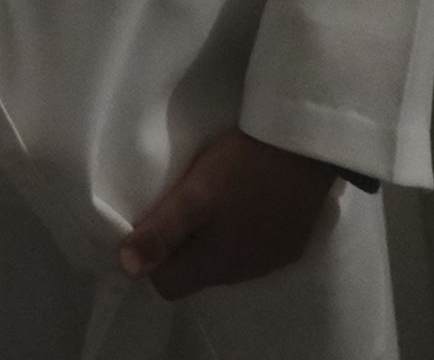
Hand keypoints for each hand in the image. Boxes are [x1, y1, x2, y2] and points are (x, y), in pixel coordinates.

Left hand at [118, 127, 335, 299]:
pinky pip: (254, 246)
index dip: (153, 256)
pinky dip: (242, 228)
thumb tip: (126, 266)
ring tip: (212, 194)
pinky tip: (245, 196)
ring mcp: (272, 259)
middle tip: (180, 200)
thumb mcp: (196, 194)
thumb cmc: (244, 168)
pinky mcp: (291, 242)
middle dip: (182, 244)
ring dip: (213, 235)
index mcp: (217, 265)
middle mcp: (244, 273)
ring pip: (226, 259)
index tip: (153, 220)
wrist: (307, 148)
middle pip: (197, 272)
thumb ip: (162, 231)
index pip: (167, 285)